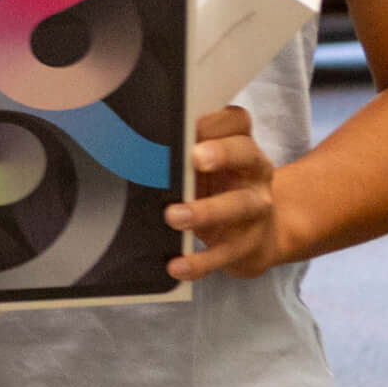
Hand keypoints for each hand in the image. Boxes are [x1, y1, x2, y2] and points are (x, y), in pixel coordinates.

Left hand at [165, 107, 282, 280]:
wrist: (257, 238)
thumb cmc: (219, 191)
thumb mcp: (206, 168)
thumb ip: (182, 152)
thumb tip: (130, 142)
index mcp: (241, 147)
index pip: (237, 122)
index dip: (216, 121)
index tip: (190, 124)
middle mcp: (254, 173)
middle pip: (247, 154)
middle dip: (222, 153)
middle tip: (194, 158)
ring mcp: (255, 209)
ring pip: (239, 205)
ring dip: (206, 210)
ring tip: (174, 216)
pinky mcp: (248, 246)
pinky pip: (224, 254)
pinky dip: (200, 262)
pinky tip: (177, 265)